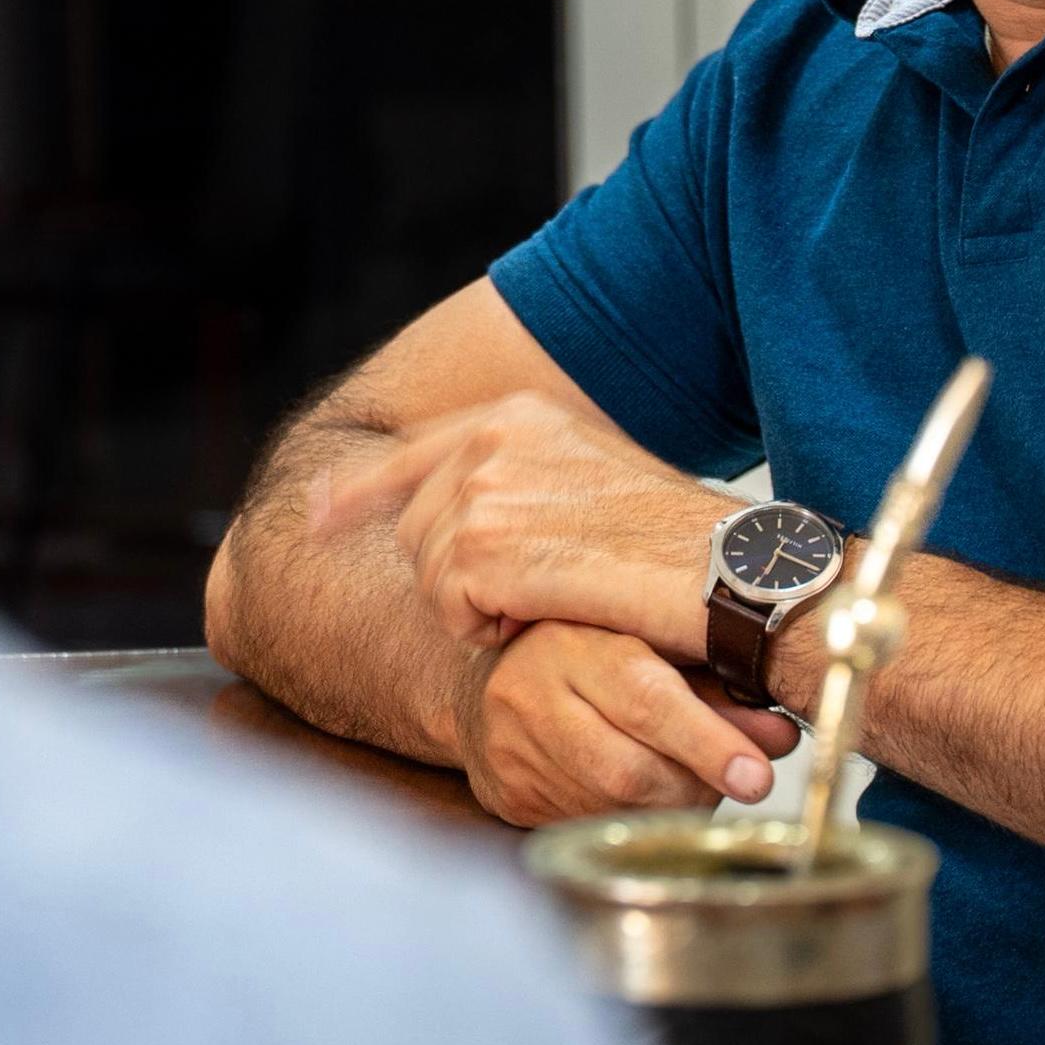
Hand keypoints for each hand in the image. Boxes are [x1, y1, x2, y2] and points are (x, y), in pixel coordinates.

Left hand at [310, 393, 730, 656]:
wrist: (728, 572)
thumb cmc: (674, 543)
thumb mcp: (587, 481)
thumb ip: (514, 481)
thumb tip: (444, 509)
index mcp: (516, 414)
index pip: (412, 452)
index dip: (357, 492)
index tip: (316, 517)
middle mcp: (491, 439)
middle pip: (415, 529)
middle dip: (455, 578)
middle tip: (532, 594)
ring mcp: (484, 490)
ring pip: (429, 576)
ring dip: (478, 608)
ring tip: (550, 601)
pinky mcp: (486, 548)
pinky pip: (451, 610)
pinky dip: (489, 630)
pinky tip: (544, 615)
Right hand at [452, 621, 795, 825]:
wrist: (486, 683)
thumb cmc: (585, 657)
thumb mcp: (646, 650)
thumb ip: (715, 692)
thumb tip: (780, 738)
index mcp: (568, 641)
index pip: (644, 698)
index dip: (706, 741)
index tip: (756, 775)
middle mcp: (528, 695)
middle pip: (629, 770)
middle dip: (697, 785)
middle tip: (739, 777)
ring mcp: (513, 753)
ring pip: (616, 809)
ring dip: (672, 806)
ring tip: (690, 777)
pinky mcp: (510, 797)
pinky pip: (591, 827)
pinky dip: (634, 819)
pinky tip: (643, 793)